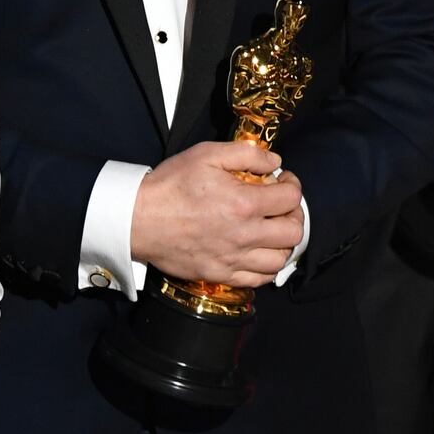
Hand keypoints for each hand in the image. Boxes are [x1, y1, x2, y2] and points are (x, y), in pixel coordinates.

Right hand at [131, 140, 304, 287]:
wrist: (139, 219)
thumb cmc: (170, 185)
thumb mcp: (206, 154)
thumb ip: (246, 153)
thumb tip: (274, 162)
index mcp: (244, 203)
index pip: (291, 198)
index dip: (292, 185)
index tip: (282, 180)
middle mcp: (244, 235)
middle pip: (293, 232)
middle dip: (294, 215)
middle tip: (282, 206)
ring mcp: (233, 259)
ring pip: (280, 260)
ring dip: (283, 243)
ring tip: (272, 229)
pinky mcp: (220, 274)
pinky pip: (259, 280)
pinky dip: (267, 267)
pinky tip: (258, 252)